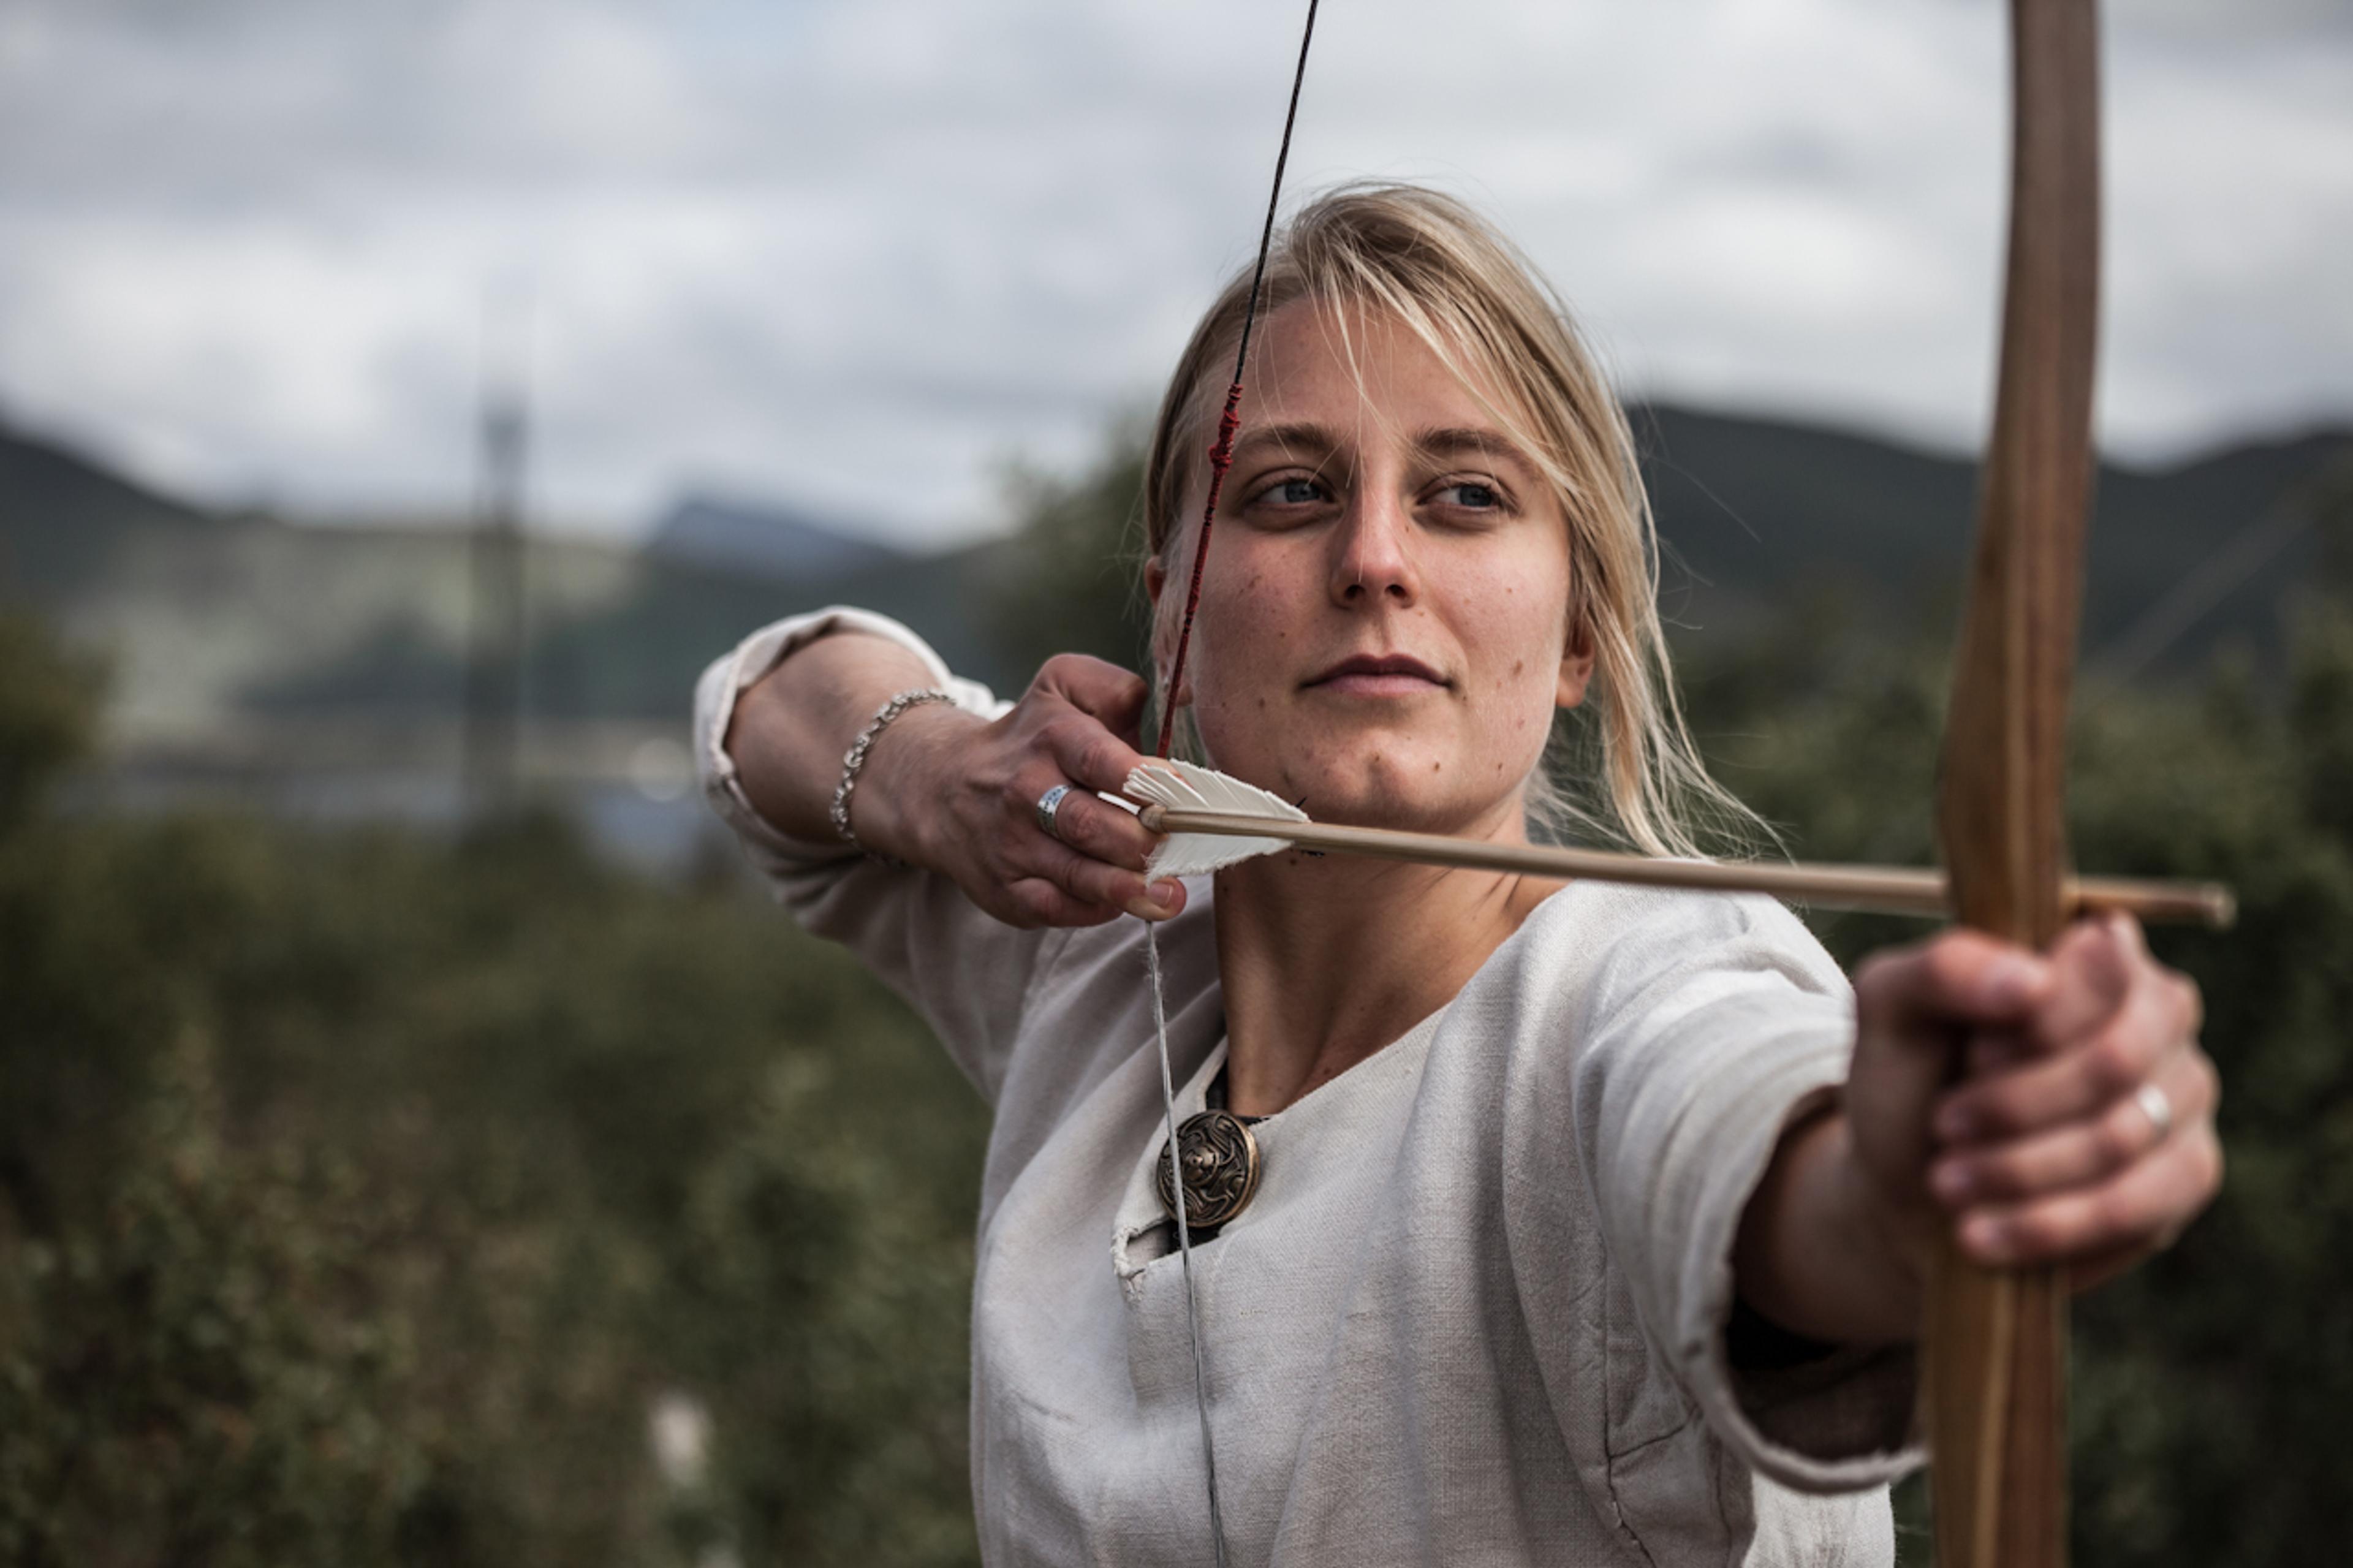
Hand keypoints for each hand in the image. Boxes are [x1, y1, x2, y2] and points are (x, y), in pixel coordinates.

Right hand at [865, 654, 1184, 928]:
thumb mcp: (1062, 686)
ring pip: (1074, 873)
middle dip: (1140, 842)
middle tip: (1183, 850)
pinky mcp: (1006, 890)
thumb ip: (1116, 688)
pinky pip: (1053, 908)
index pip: (1097, 758)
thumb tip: (1174, 704)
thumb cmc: (1030, 737)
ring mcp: (1012, 845)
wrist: (942, 786)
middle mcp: (1026, 791)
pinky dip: (1092, 910)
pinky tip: (1123, 904)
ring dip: (1126, 889)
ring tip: (1169, 896)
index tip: (1185, 795)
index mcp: (1050, 736)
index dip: (1144, 779)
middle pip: (1088, 823)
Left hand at [1846, 914, 2221, 1288]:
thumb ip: (1944, 969)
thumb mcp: (1891, 1008)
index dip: (2031, 1025)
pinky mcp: (2184, 1174)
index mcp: (2095, 949)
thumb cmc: (1909, 1080)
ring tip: (1947, 1184)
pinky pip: (2138, 1204)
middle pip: (2116, 1057)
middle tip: (1945, 1125)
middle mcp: (2158, 1012)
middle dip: (2016, 1103)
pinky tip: (1984, 1233)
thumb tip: (2031, 981)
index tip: (1969, 1054)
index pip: (2101, 967)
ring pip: (2121, 1136)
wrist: (1911, 1186)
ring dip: (2017, 1168)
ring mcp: (2183, 1092)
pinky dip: (2048, 1224)